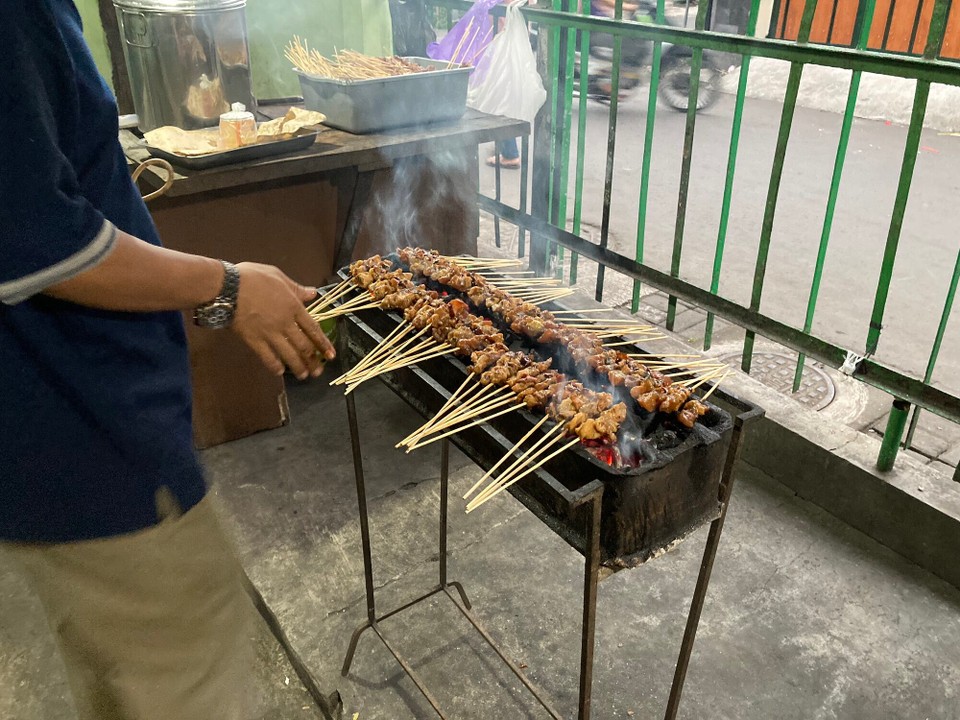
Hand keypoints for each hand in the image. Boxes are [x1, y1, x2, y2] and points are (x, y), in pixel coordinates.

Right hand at [229, 262, 335, 379]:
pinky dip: (274, 366)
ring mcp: (269, 333)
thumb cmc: (251, 277)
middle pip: (303, 346)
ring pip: (288, 354)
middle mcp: (285, 323)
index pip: (313, 328)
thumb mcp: (278, 276)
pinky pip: (267, 357)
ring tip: (304, 376)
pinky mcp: (254, 340)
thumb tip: (313, 293)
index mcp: (293, 306)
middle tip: (319, 371)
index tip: (331, 354)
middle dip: (313, 360)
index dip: (323, 343)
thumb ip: (297, 288)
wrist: (226, 287)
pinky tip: (280, 371)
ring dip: (298, 367)